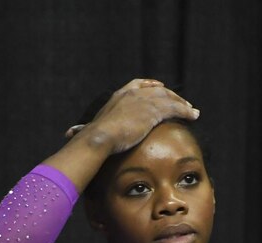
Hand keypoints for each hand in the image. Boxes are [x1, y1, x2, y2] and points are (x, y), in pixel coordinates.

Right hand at [70, 79, 199, 154]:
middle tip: (182, 102)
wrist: (100, 137)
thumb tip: (68, 135)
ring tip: (192, 110)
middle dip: (171, 96)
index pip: (138, 85)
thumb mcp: (89, 130)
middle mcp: (133, 94)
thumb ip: (82, 131)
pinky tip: (194, 115)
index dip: (150, 86)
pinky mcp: (155, 111)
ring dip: (183, 104)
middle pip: (158, 90)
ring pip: (169, 98)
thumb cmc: (91, 138)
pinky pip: (176, 108)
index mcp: (119, 96)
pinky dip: (186, 110)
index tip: (159, 88)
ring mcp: (144, 101)